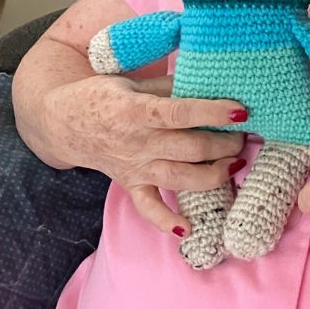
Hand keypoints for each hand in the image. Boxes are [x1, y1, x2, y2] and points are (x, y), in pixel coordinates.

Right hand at [20, 72, 247, 236]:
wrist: (64, 122)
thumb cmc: (106, 95)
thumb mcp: (135, 82)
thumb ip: (172, 84)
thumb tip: (212, 80)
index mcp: (137, 110)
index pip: (180, 113)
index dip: (212, 112)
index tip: (241, 110)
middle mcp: (138, 142)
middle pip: (189, 148)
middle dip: (225, 144)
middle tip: (245, 135)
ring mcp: (134, 167)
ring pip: (179, 178)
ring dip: (213, 175)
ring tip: (236, 165)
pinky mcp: (131, 184)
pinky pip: (148, 208)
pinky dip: (166, 221)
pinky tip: (189, 228)